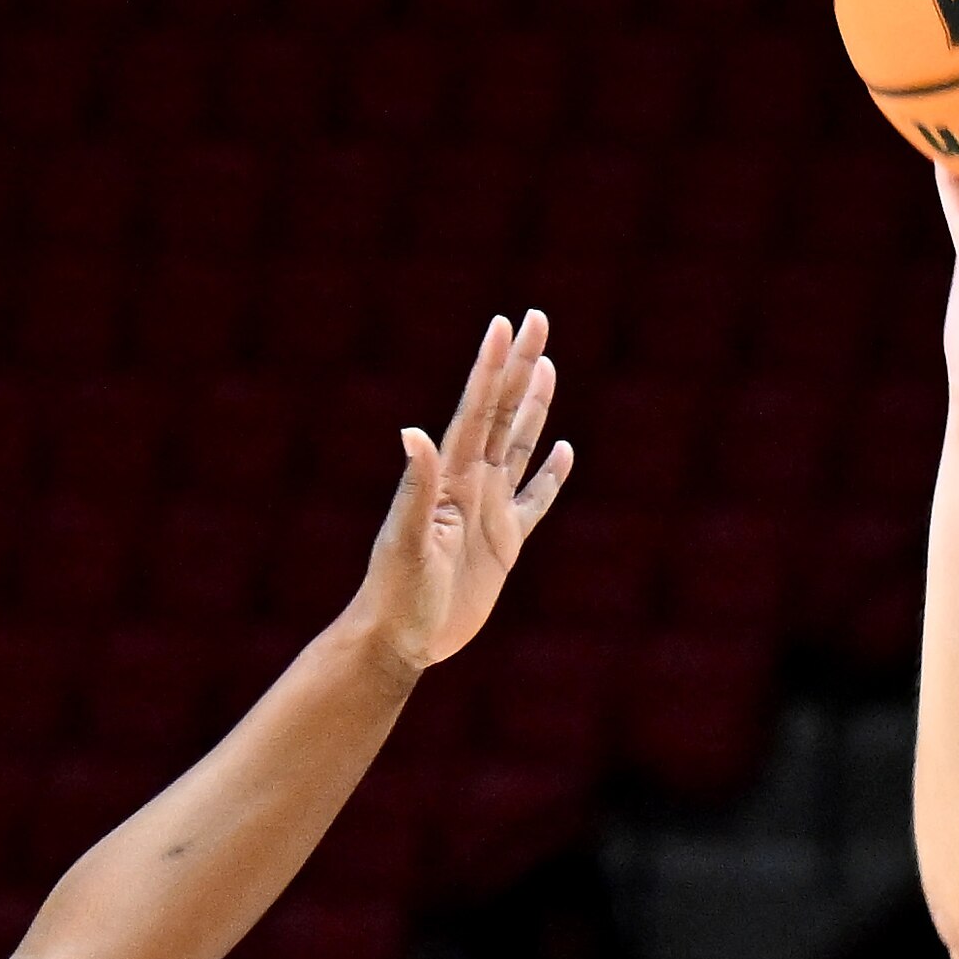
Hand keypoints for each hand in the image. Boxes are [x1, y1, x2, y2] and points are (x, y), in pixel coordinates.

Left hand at [351, 313, 571, 675]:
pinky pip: (534, 500)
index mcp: (450, 478)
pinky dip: (549, 475)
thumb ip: (413, 488)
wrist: (399, 639)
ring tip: (547, 367)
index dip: (491, 367)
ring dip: (533, 407)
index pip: (476, 410)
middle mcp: (470, 484)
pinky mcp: (504, 544)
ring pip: (518, 446)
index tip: (504, 324)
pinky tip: (563, 451)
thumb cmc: (395, 593)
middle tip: (537, 319)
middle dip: (520, 366)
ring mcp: (489, 512)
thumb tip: (411, 433)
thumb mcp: (404, 541)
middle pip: (502, 412)